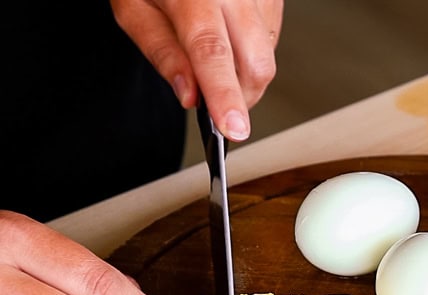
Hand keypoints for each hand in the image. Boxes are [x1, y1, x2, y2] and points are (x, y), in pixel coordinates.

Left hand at [111, 0, 283, 140]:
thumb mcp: (134, 9)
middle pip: (256, 64)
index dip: (225, 96)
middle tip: (217, 106)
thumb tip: (190, 95)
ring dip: (245, 76)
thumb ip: (161, 52)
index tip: (233, 128)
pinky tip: (231, 39)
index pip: (213, 53)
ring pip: (268, 57)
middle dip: (241, 97)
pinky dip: (252, 54)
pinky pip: (271, 40)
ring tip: (216, 60)